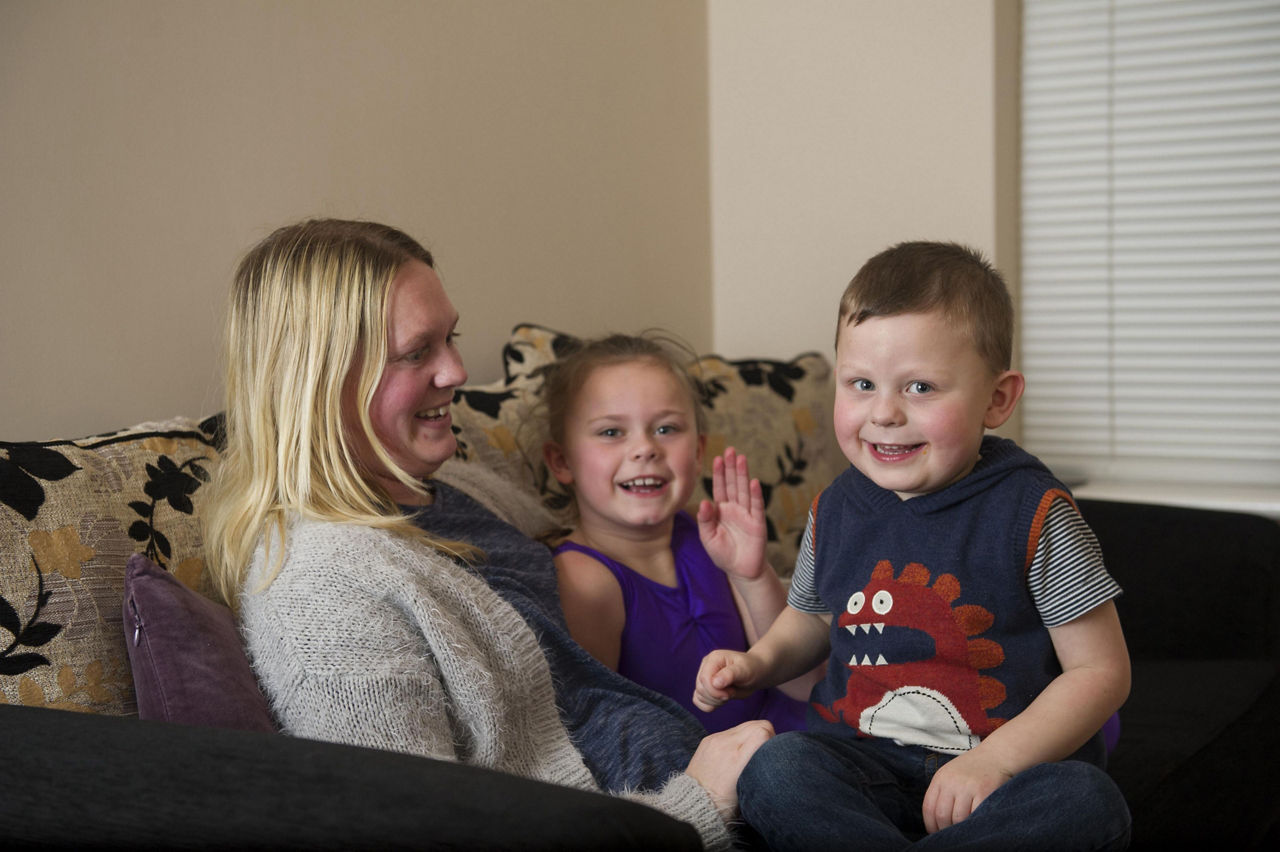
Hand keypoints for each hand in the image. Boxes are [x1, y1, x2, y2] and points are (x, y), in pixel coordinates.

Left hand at [685, 719, 774, 819]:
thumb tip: (772, 750)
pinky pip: (730, 730)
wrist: (694, 803)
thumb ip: (761, 764)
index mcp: (738, 758)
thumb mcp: (750, 788)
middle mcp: (725, 744)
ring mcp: (715, 740)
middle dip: (764, 735)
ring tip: (748, 753)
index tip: (771, 750)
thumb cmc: (724, 803)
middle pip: (756, 724)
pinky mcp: (707, 739)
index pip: (762, 730)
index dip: (771, 738)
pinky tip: (735, 753)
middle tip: (763, 751)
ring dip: (750, 735)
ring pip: (744, 725)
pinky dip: (737, 738)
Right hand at [693, 649, 762, 711]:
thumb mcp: (745, 670)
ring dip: (714, 701)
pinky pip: (698, 700)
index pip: (704, 679)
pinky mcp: (705, 687)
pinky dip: (709, 705)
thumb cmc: (751, 669)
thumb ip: (730, 674)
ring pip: (699, 695)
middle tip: (731, 693)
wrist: (755, 673)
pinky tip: (721, 700)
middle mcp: (706, 666)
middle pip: (700, 688)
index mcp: (714, 658)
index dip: (715, 691)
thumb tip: (715, 683)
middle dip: (717, 697)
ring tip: (728, 694)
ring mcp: (704, 677)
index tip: (731, 693)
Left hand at [696, 447, 766, 579]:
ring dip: (743, 475)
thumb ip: (705, 520)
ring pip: (744, 491)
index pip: (719, 488)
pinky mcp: (758, 523)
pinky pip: (756, 507)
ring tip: (741, 458)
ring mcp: (747, 514)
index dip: (718, 474)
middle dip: (731, 467)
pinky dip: (756, 494)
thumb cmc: (722, 554)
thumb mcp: (708, 538)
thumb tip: (704, 502)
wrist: (740, 571)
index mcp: (721, 510)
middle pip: (733, 484)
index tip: (716, 458)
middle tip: (730, 450)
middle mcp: (734, 508)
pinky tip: (753, 482)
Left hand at [921, 748, 1013, 833]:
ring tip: (965, 830)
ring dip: (961, 829)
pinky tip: (976, 825)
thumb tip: (936, 821)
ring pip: (958, 818)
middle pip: (942, 815)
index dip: (931, 825)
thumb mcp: (951, 775)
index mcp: (940, 778)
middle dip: (946, 829)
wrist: (997, 754)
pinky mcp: (984, 792)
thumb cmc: (974, 769)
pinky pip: (975, 815)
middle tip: (953, 835)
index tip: (936, 833)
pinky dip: (974, 824)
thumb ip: (943, 794)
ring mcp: (968, 787)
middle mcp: (952, 782)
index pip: (929, 808)